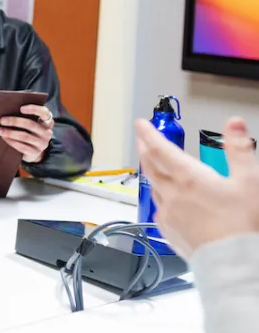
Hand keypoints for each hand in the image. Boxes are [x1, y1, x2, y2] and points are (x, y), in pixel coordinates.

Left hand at [0, 104, 53, 162]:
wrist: (31, 152)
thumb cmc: (27, 131)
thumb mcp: (29, 123)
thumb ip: (22, 116)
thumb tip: (4, 108)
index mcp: (47, 122)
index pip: (44, 113)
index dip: (34, 109)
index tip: (21, 108)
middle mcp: (47, 132)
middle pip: (30, 124)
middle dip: (14, 121)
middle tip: (1, 120)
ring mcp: (42, 144)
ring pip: (24, 136)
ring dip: (9, 132)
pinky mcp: (35, 153)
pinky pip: (22, 146)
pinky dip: (11, 141)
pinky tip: (4, 137)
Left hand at [135, 116, 258, 259]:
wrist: (236, 264)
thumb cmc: (244, 224)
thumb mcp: (250, 181)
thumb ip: (239, 150)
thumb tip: (234, 124)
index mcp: (188, 178)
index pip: (161, 149)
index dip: (149, 134)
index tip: (140, 124)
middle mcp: (172, 194)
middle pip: (150, 167)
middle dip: (145, 150)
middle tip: (142, 140)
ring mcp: (168, 215)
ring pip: (154, 188)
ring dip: (152, 174)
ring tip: (155, 168)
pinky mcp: (170, 232)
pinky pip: (160, 210)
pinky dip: (161, 200)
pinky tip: (168, 202)